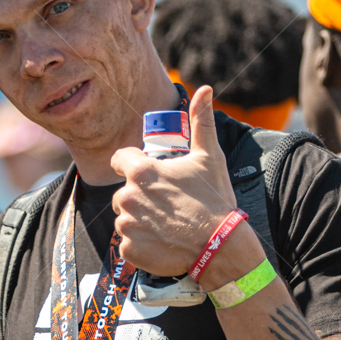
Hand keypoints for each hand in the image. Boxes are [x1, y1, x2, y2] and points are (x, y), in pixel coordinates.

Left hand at [111, 86, 265, 288]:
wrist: (220, 246)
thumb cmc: (214, 199)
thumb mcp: (209, 157)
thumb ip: (202, 121)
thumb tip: (205, 89)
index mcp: (141, 171)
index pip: (120, 159)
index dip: (132, 164)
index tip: (147, 174)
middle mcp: (128, 197)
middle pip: (124, 193)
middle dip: (139, 197)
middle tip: (166, 205)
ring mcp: (127, 225)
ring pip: (125, 219)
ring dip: (139, 221)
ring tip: (166, 225)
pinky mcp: (129, 250)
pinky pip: (128, 244)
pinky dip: (141, 245)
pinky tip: (162, 242)